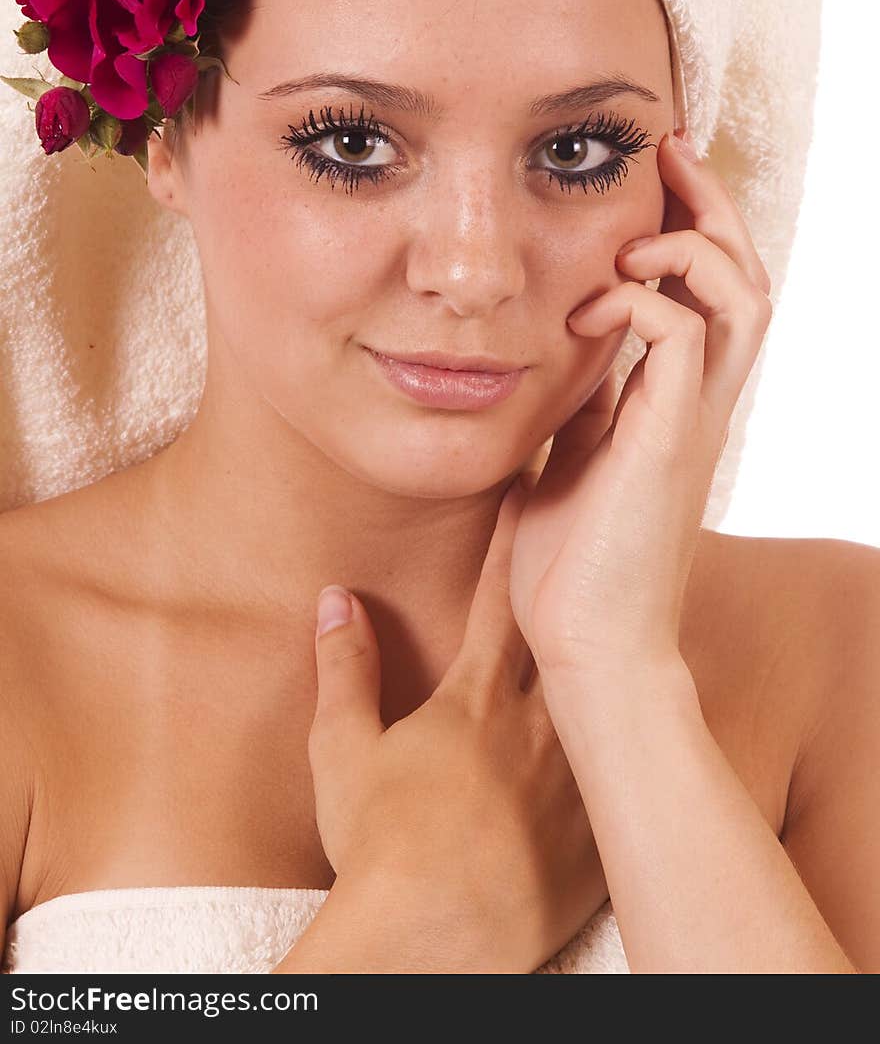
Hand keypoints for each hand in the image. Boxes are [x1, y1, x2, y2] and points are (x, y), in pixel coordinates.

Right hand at [305, 483, 601, 973]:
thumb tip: (335, 598)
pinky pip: (627, 777)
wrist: (434, 934)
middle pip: (565, 632)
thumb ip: (345, 667)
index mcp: (474, 698)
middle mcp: (536, 723)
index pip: (497, 598)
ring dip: (620, 658)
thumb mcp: (341, 748)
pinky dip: (643, 748)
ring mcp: (574, 777)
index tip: (531, 490)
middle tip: (602, 528)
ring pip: (609, 699)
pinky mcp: (595, 833)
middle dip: (579, 579)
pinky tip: (660, 735)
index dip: (513, 543)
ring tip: (639, 624)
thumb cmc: (379, 842)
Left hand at [507, 129, 772, 676]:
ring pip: (742, 297)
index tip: (654, 175)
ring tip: (633, 236)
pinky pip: (676, 335)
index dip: (696, 226)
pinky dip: (636, 303)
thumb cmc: (574, 565)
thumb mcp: (573, 456)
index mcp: (678, 404)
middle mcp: (701, 403)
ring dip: (691, 245)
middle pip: (749, 277)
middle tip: (668, 152)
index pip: (715, 294)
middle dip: (712, 205)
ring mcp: (692, 421)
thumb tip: (562, 353)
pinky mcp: (667, 440)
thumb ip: (585, 402)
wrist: (586, 646)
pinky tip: (584, 317)